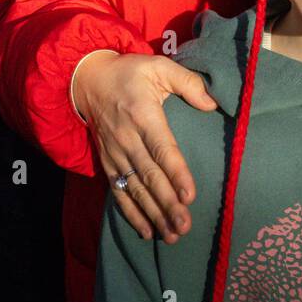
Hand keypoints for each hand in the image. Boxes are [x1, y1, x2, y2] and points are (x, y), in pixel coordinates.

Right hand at [72, 50, 217, 242]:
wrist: (89, 80)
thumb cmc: (130, 73)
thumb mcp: (159, 67)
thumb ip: (187, 82)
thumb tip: (212, 104)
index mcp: (143, 114)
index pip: (162, 148)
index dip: (176, 173)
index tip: (189, 195)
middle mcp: (127, 139)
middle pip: (149, 176)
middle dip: (167, 203)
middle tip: (185, 225)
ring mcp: (115, 154)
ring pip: (135, 189)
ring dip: (153, 214)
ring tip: (172, 234)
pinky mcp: (107, 163)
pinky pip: (118, 192)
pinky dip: (131, 213)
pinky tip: (146, 231)